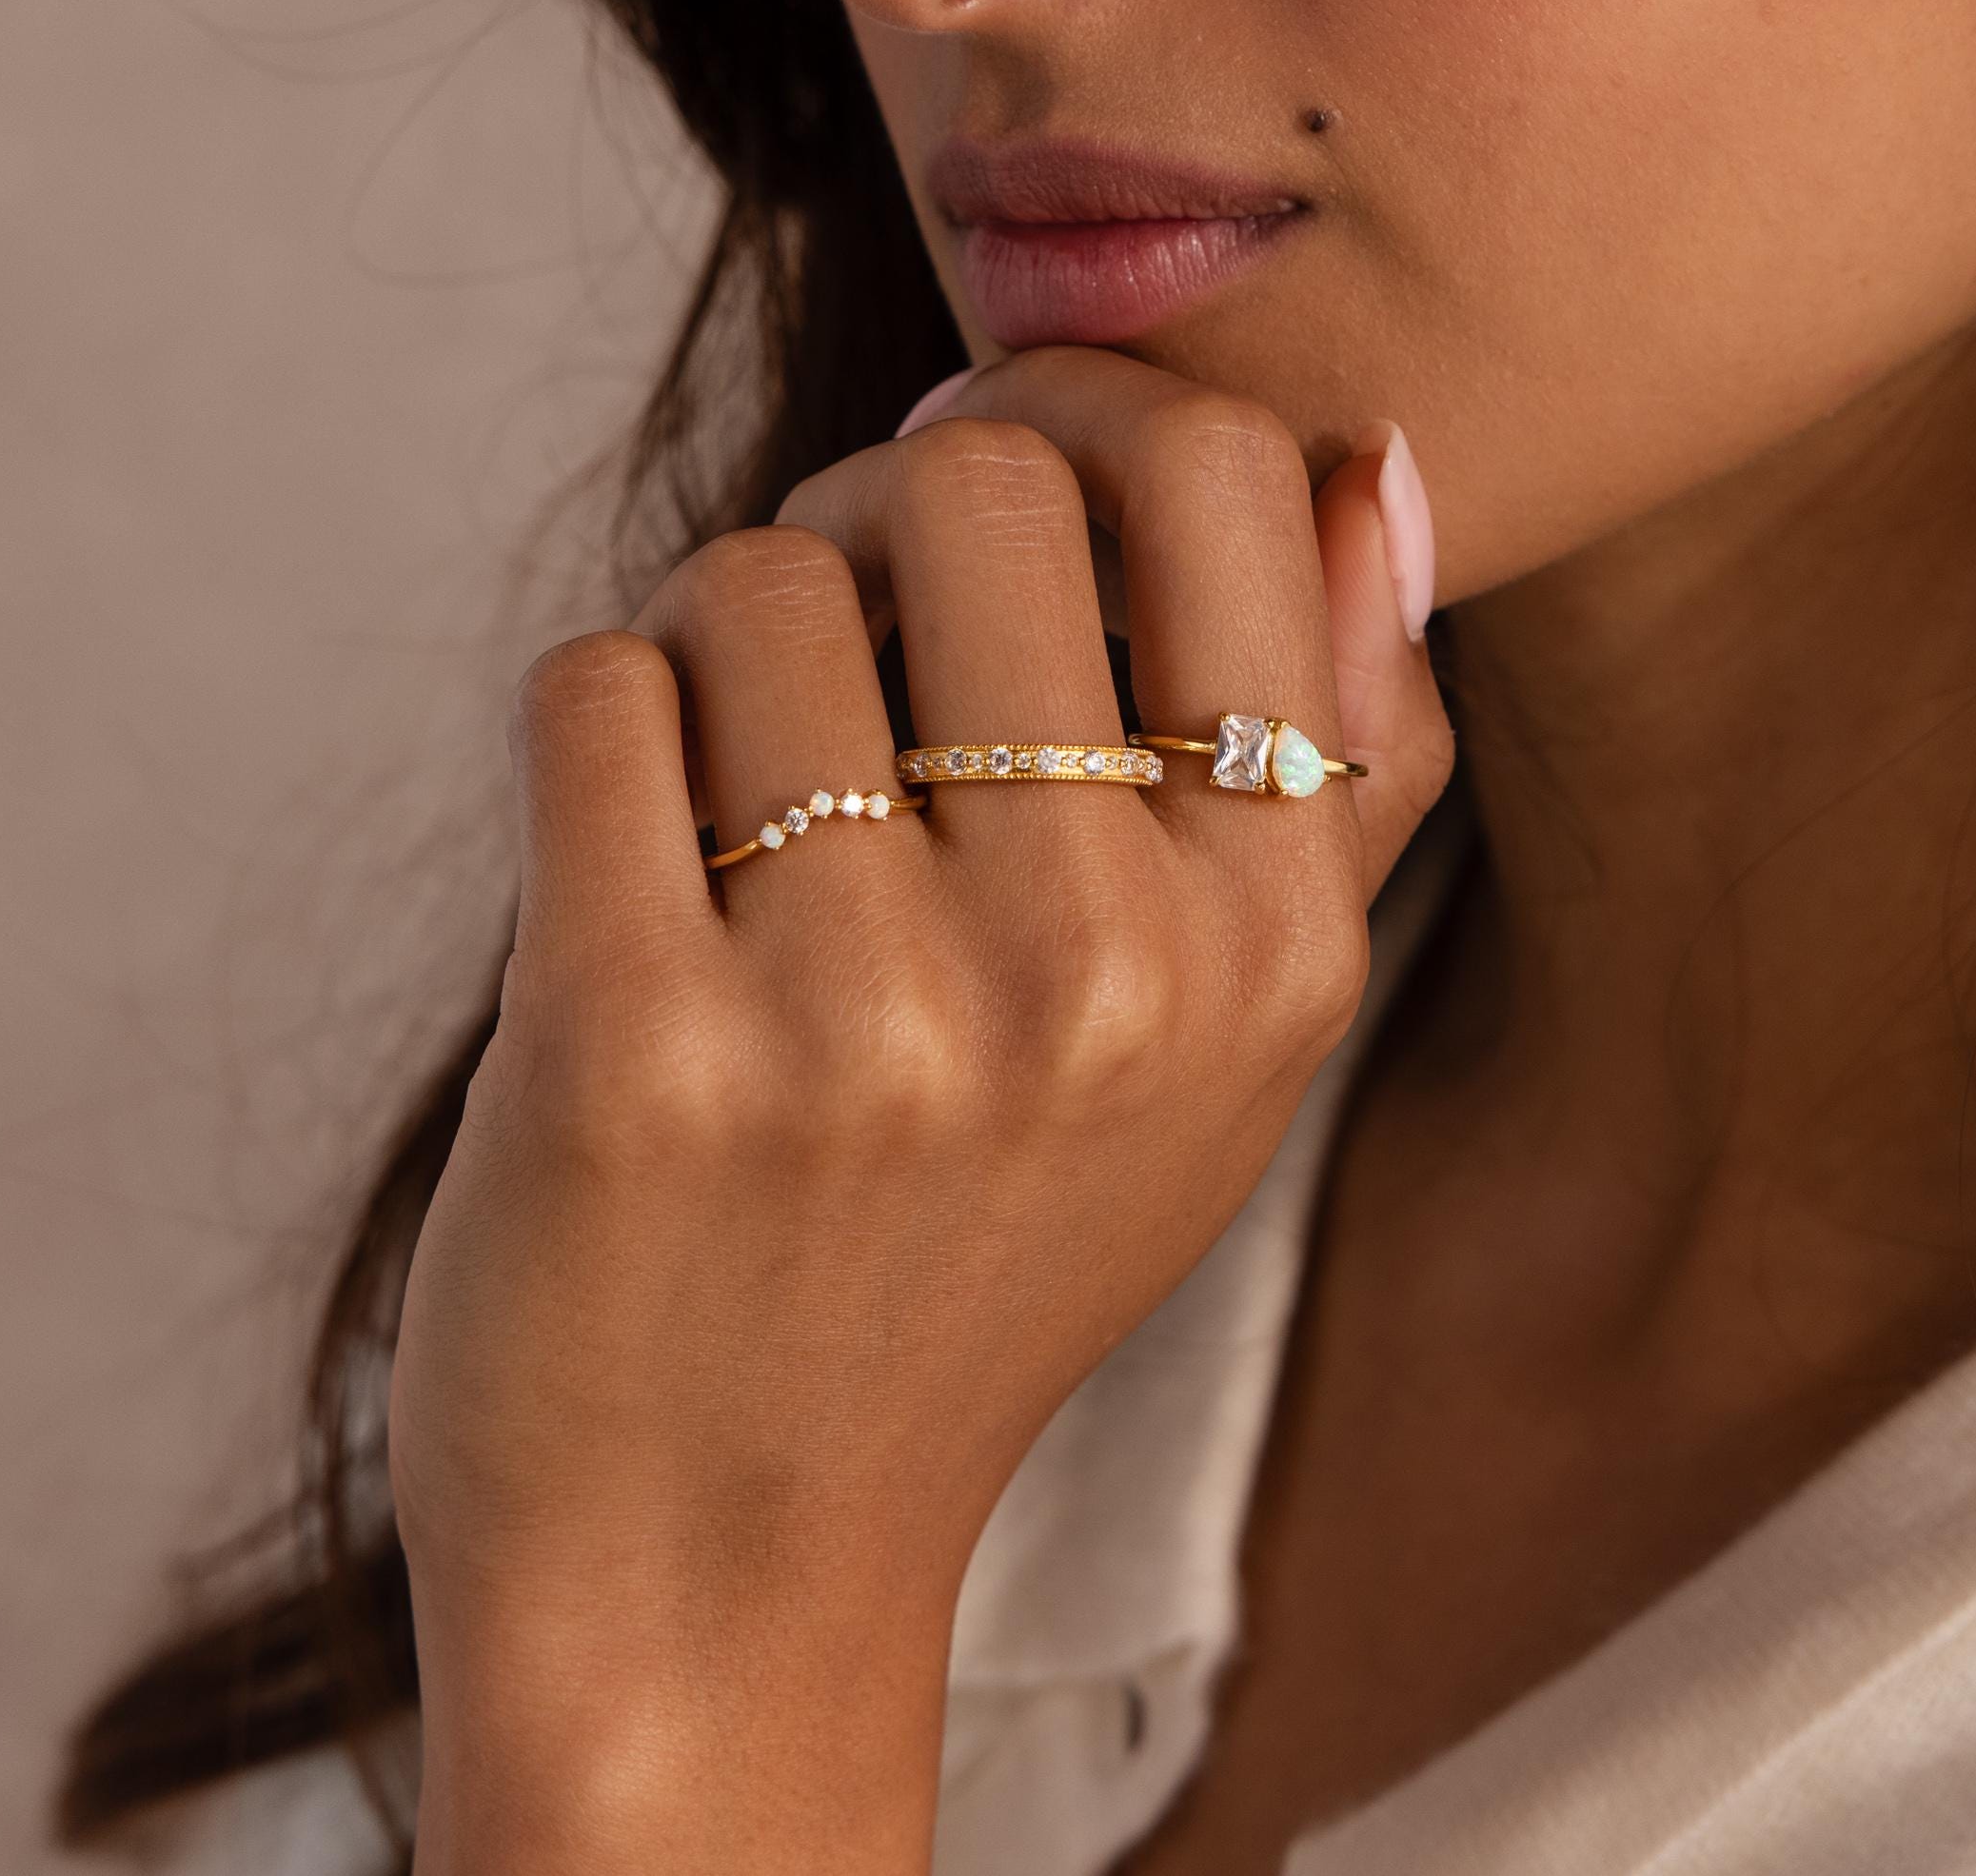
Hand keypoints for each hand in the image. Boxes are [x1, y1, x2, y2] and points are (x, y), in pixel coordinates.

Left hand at [388, 347, 1449, 1873]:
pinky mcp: (634, 1048)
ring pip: (750, 578)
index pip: (1228, 478)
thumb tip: (1380, 464)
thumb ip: (1345, 753)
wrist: (728, 1567)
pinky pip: (595, 687)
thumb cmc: (980, 1249)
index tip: (998, 468)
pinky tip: (637, 860)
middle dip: (873, 506)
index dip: (1089, 408)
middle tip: (841, 614)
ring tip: (739, 793)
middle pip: (974, 478)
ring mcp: (870, 1015)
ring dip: (717, 645)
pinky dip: (600, 731)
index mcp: (1273, 942)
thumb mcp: (1238, 1038)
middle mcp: (1104, 969)